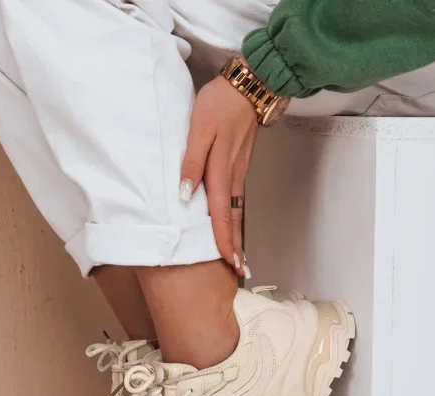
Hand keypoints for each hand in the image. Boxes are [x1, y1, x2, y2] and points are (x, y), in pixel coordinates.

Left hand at [180, 73, 257, 277]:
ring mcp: (239, 172)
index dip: (224, 240)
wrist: (250, 86)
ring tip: (238, 255)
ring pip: (237, 210)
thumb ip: (191, 162)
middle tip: (240, 270)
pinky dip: (237, 217)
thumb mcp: (199, 129)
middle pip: (234, 218)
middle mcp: (233, 177)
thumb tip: (184, 194)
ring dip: (237, 234)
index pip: (221, 214)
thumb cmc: (220, 104)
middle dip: (236, 246)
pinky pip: (237, 198)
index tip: (229, 263)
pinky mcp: (240, 166)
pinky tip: (234, 223)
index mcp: (221, 171)